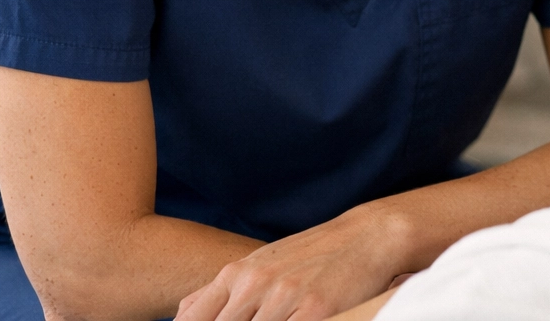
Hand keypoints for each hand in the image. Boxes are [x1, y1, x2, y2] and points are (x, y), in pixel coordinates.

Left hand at [175, 206, 408, 320]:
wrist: (367, 236)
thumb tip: (182, 313)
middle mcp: (255, 284)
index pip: (192, 320)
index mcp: (236, 274)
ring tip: (282, 317)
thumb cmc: (311, 255)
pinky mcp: (316, 311)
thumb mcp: (260, 264)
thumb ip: (221, 290)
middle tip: (258, 320)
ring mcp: (285, 298)